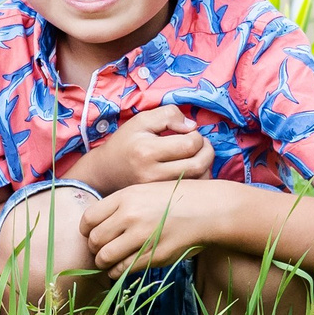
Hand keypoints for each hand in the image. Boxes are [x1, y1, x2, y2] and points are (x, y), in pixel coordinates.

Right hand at [68, 106, 211, 191]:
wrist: (106, 172)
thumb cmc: (125, 143)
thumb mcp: (141, 121)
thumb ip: (168, 115)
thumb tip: (193, 126)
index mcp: (147, 151)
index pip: (190, 144)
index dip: (196, 135)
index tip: (189, 133)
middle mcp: (153, 174)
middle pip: (198, 164)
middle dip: (207, 151)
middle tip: (201, 144)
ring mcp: (158, 190)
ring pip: (199, 180)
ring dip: (206, 165)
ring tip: (198, 155)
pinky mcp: (161, 199)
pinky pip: (191, 191)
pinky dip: (200, 179)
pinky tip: (192, 170)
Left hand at [81, 180, 222, 275]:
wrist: (207, 209)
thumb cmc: (174, 199)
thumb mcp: (144, 191)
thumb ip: (120, 206)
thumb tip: (95, 226)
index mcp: (125, 197)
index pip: (88, 219)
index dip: (86, 231)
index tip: (91, 235)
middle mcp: (130, 216)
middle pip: (94, 240)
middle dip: (94, 249)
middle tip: (100, 251)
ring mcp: (142, 236)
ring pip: (105, 257)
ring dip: (103, 263)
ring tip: (108, 262)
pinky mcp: (154, 255)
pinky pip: (123, 269)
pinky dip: (117, 272)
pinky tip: (121, 268)